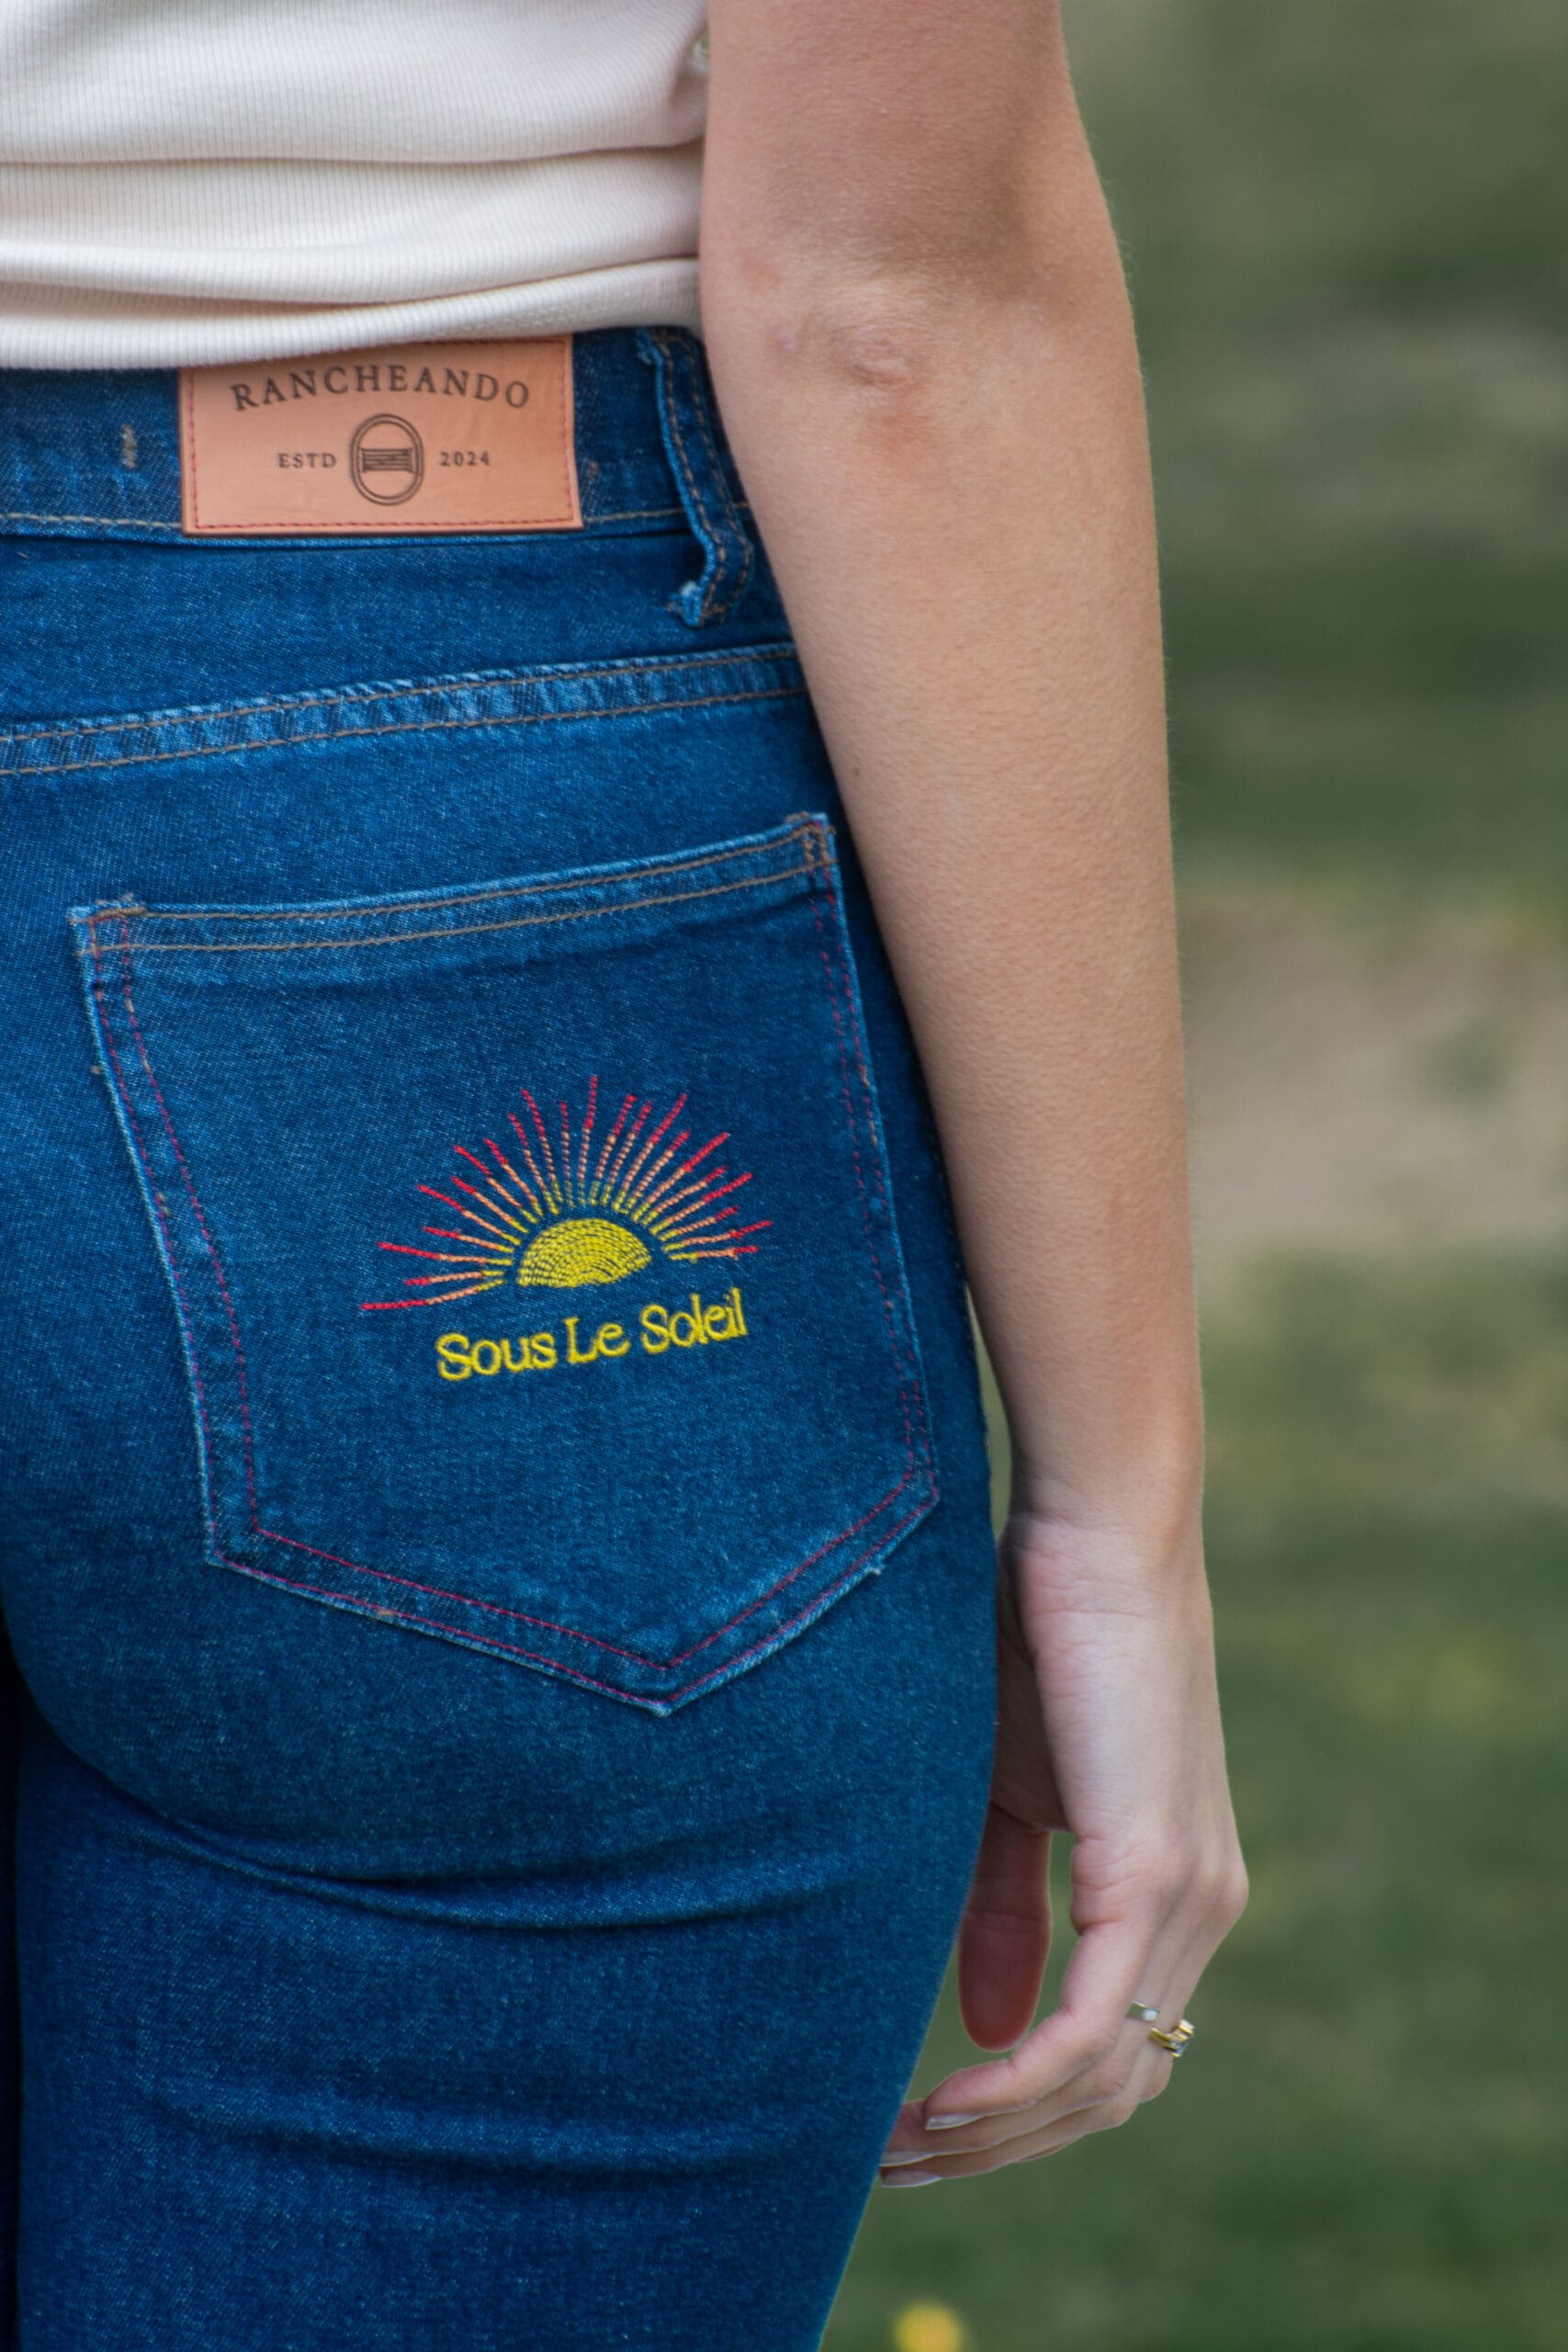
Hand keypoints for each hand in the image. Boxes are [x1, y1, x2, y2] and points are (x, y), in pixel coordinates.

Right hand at [879, 1511, 1246, 2183]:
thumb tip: (987, 2028)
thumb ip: (1005, 1910)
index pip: (1116, 2054)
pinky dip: (1018, 2085)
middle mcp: (1203, 1909)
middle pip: (1113, 2091)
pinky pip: (1092, 2028)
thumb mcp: (1007, 1794)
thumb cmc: (1042, 1635)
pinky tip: (946, 2103)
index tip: (919, 2132)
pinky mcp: (1152, 1872)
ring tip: (899, 2145)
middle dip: (1002, 2147)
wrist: (1091, 1530)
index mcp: (1177, 1890)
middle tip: (892, 2163)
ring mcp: (1188, 1896)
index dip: (1022, 2114)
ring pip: (1105, 2078)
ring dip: (998, 2132)